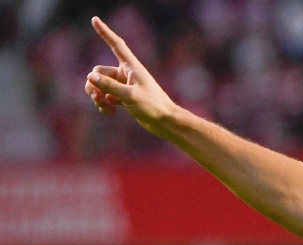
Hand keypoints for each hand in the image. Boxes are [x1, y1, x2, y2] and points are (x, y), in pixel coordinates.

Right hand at [84, 16, 175, 135]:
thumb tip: (90, 77)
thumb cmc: (153, 106)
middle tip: (98, 97)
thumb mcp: (130, 96)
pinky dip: (104, 104)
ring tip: (103, 106)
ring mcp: (124, 86)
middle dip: (94, 84)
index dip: (105, 32)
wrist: (166, 122)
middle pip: (99, 72)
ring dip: (97, 96)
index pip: (116, 45)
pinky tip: (110, 112)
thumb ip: (110, 86)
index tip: (94, 19)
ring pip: (100, 85)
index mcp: (131, 67)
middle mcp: (126, 73)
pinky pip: (106, 96)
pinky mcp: (124, 98)